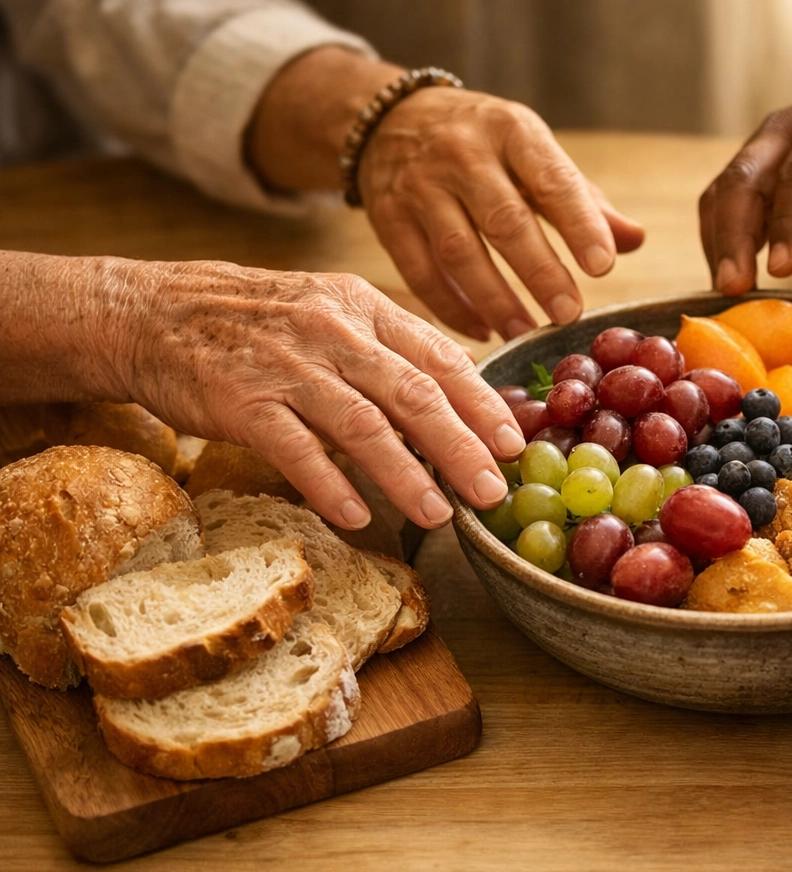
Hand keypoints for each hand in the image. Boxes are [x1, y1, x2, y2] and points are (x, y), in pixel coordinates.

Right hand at [107, 259, 523, 530]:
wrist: (152, 311)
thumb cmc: (257, 321)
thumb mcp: (332, 312)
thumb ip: (392, 350)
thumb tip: (462, 398)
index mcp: (364, 309)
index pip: (439, 358)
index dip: (481, 404)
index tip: (512, 444)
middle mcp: (333, 333)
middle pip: (413, 394)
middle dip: (461, 447)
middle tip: (492, 490)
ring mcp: (287, 367)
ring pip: (362, 424)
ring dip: (406, 474)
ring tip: (439, 514)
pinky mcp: (242, 401)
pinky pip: (295, 449)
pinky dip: (330, 484)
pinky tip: (359, 516)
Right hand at [358, 87, 643, 339]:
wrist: (389, 119)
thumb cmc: (484, 145)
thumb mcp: (533, 153)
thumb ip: (581, 199)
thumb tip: (635, 239)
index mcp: (512, 132)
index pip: (551, 180)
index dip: (578, 224)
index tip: (603, 266)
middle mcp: (464, 154)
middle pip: (504, 220)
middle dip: (539, 270)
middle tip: (568, 314)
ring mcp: (420, 185)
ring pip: (458, 251)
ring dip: (495, 299)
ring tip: (526, 331)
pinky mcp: (387, 217)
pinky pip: (419, 271)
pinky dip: (450, 307)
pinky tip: (483, 331)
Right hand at [698, 24, 791, 294]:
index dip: (790, 222)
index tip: (781, 271)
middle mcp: (788, 127)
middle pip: (744, 179)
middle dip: (732, 236)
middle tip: (732, 289)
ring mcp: (764, 144)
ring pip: (724, 191)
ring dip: (720, 243)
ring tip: (726, 292)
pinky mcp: (754, 165)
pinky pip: (724, 202)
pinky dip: (720, 239)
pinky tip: (731, 276)